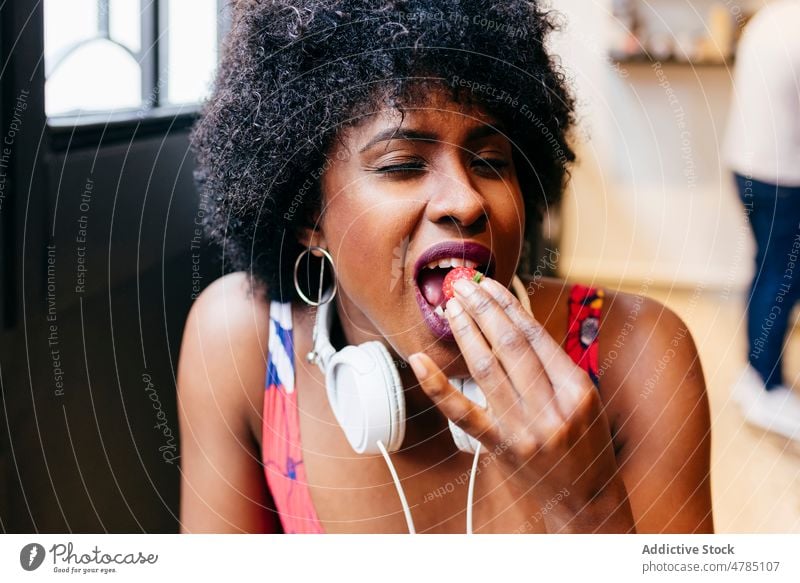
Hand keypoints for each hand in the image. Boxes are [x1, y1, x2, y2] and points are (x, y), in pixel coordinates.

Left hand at [408, 276, 634, 532]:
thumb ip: (555, 365)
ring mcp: (525, 429)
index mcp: (577, 389)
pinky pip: (463, 412)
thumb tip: (514, 320)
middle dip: (483, 308)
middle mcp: (552, 407)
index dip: (508, 305)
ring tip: (451, 307)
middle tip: (463, 284)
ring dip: (465, 332)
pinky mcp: (501, 448)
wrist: (588, 500)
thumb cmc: (586, 444)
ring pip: (487, 368)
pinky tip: (419, 361)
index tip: (489, 284)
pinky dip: (438, 385)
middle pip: (510, 345)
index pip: (535, 336)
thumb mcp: (586, 400)